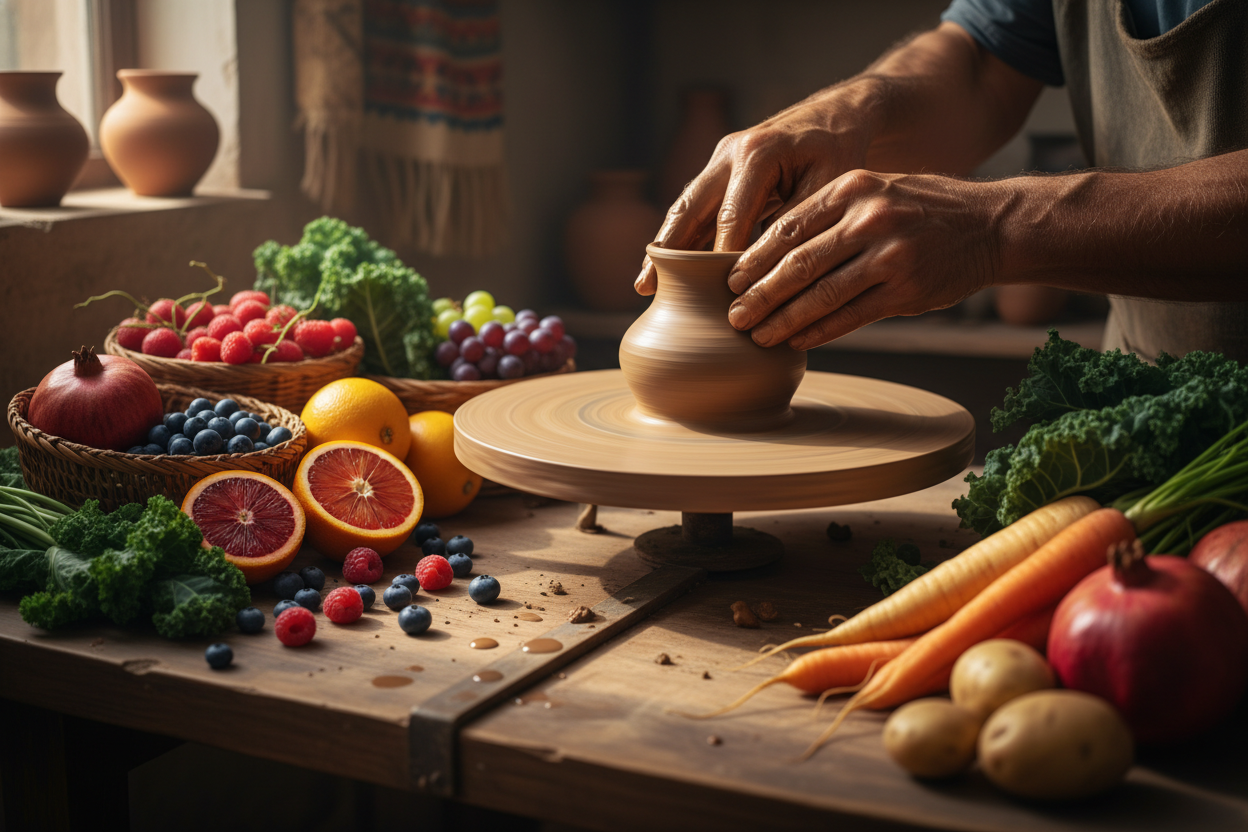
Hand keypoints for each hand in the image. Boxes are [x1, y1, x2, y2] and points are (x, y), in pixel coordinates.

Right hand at [634, 86, 878, 295]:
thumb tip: (766, 275)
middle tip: (647, 287)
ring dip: (664, 246)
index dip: (718, 258)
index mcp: (758, 153)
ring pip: (685, 207)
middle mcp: (731, 152)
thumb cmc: (840, 154)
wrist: (838, 117)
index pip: (730, 216)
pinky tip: (665, 268)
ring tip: (645, 284)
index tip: (711, 295)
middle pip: (689, 207)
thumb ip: (795, 226)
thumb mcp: (829, 188)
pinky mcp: (720, 170)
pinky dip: (681, 237)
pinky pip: (695, 207)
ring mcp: (721, 159)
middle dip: (668, 251)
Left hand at [725, 170, 1002, 348]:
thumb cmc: (923, 210)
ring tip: (757, 335)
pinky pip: (850, 316)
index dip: (754, 259)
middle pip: (798, 264)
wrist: (991, 225)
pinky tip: (797, 342)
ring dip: (783, 320)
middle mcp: (869, 219)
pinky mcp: (906, 290)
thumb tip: (770, 251)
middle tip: (734, 315)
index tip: (729, 281)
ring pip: (821, 295)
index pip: (788, 228)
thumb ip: (830, 214)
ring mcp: (889, 256)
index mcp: (853, 189)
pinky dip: (819, 332)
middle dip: (759, 294)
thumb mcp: (876, 191)